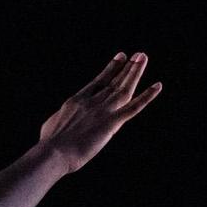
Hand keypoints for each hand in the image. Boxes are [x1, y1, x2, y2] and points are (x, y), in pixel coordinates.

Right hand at [35, 52, 161, 171]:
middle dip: (127, 67)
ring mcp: (103, 111)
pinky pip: (133, 107)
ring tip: (143, 58)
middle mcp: (92, 101)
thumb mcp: (53, 123)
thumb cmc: (50, 142)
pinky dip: (147, 96)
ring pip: (124, 89)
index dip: (111, 69)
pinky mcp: (111, 123)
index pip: (98, 82)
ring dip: (135, 73)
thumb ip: (63, 117)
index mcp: (77, 100)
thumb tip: (61, 119)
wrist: (53, 151)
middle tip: (138, 55)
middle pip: (113, 81)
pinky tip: (157, 86)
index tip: (121, 57)